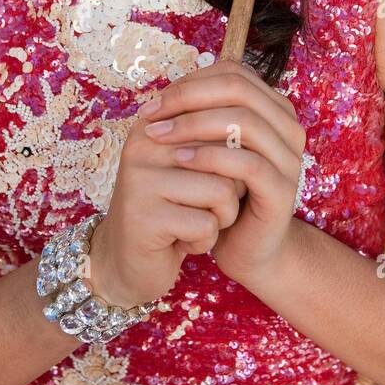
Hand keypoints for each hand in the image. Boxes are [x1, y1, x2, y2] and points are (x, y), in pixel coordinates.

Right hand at [90, 86, 243, 308]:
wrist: (130, 261)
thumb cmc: (175, 209)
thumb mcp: (196, 168)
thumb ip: (219, 143)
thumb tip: (254, 135)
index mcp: (157, 123)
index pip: (223, 124)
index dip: (233, 160)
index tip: (209, 180)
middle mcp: (144, 143)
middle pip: (227, 155)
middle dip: (231, 189)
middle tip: (202, 206)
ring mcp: (139, 179)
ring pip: (223, 191)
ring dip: (220, 218)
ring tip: (192, 224)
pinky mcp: (143, 217)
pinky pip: (206, 225)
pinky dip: (205, 241)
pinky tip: (180, 242)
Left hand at [141, 58, 305, 287]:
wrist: (247, 247)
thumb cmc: (224, 191)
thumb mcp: (210, 148)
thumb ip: (199, 117)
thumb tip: (161, 91)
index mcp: (274, 109)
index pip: (233, 73)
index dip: (189, 82)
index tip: (153, 103)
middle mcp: (288, 127)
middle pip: (239, 89)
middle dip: (188, 97)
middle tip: (150, 115)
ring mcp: (290, 158)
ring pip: (244, 121)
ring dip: (194, 124)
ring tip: (159, 137)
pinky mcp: (282, 191)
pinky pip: (248, 163)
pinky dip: (210, 157)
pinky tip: (180, 160)